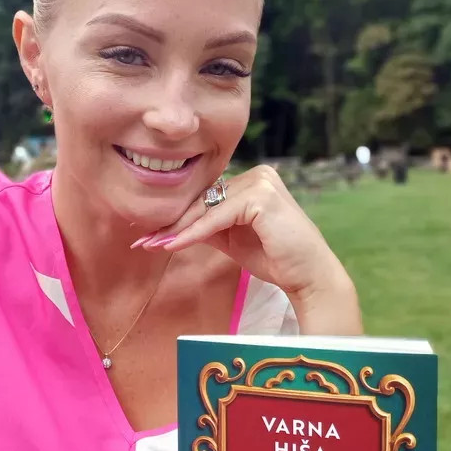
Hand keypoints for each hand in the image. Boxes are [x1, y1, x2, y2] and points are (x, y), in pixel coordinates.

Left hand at [135, 165, 351, 300]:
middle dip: (172, 222)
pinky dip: (194, 232)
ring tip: (152, 245)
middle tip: (144, 241)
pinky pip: (217, 217)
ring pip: (208, 207)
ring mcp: (261, 182)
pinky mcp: (261, 196)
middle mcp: (258, 174)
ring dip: (178, 228)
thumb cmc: (274, 258)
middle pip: (204, 199)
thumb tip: (171, 227)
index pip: (208, 196)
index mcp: (253, 180)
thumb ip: (207, 226)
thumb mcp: (232, 238)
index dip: (179, 217)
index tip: (151, 236)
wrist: (307, 276)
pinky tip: (174, 244)